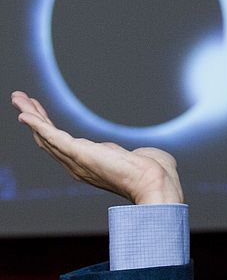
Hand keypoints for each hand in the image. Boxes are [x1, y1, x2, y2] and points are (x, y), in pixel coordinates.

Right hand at [11, 91, 183, 204]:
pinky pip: (53, 136)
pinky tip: (26, 113)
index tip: (39, 112)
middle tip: (20, 99)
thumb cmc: (154, 173)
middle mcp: (78, 166)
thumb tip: (142, 154)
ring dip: (32, 115)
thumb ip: (136, 156)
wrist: (155, 181)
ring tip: (18, 97)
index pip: (62, 145)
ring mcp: (77, 161)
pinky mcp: (79, 153)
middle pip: (48, 139)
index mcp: (89, 166)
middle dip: (34, 117)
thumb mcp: (138, 159)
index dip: (48, 129)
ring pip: (46, 136)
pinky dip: (38, 124)